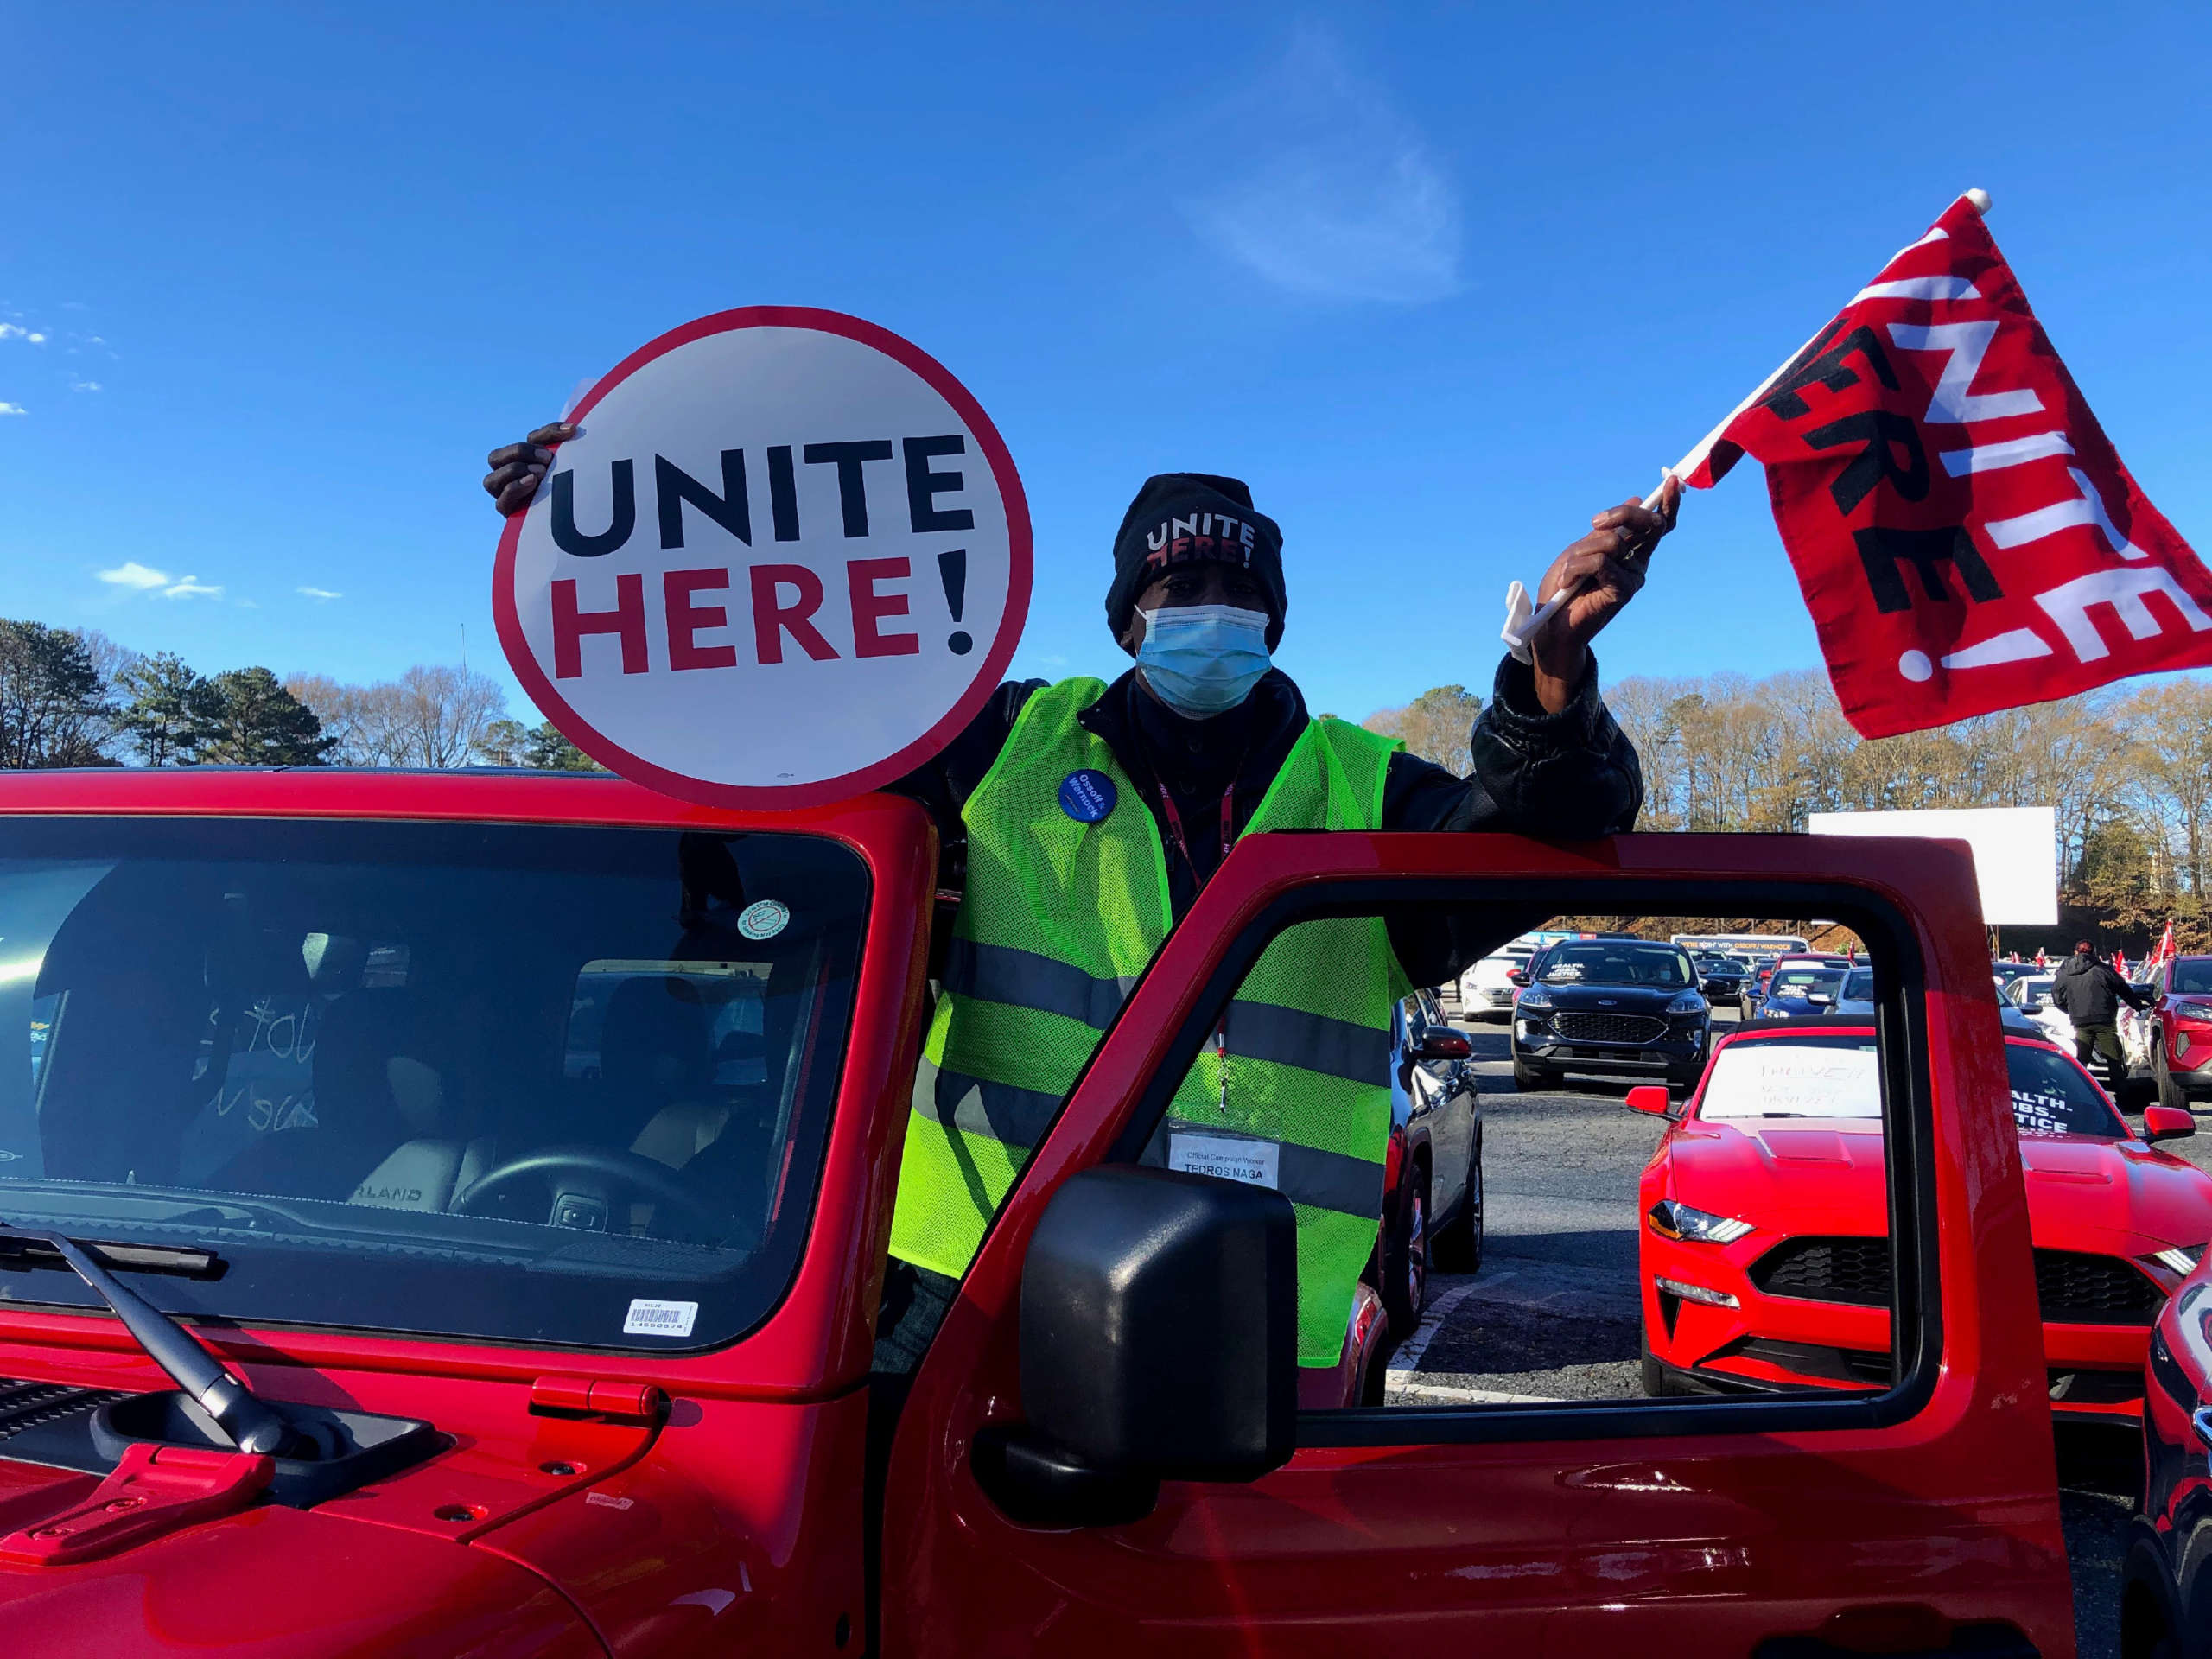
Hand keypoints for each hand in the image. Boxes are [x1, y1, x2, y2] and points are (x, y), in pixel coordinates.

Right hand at [482, 422, 576, 515]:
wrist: (573, 524)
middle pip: (496, 457)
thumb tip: (572, 428)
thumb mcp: (565, 465)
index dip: (549, 433)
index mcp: (525, 459)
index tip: (571, 433)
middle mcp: (505, 475)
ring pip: (491, 479)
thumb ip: (562, 445)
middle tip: (547, 459)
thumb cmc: (567, 491)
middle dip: (522, 452)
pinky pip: (502, 500)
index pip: (531, 438)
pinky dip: (515, 487)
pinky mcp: (507, 513)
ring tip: (540, 472)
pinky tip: (532, 482)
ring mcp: (502, 495)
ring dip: (515, 470)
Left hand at [1528, 475, 1681, 712]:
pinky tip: (1568, 582)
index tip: (1673, 480)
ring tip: (1568, 573)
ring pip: (1613, 543)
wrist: (1553, 626)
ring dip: (1581, 553)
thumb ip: (1605, 530)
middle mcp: (1639, 562)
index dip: (1668, 502)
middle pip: (1649, 524)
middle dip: (1624, 514)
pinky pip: (1601, 563)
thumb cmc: (1565, 587)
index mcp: (1631, 549)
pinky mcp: (1625, 591)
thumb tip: (1638, 498)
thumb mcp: (1580, 550)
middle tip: (1596, 522)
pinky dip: (1578, 568)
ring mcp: (1634, 577)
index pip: (1657, 524)